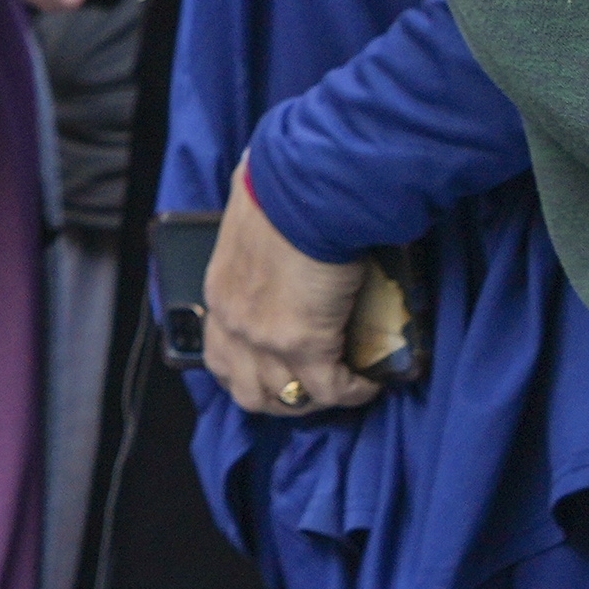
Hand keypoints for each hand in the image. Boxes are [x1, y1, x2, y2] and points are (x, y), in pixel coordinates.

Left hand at [198, 187, 382, 416]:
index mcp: (220, 295)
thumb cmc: (283, 190)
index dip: (248, 374)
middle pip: (248, 391)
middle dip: (281, 400)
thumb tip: (285, 232)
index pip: (219, 356)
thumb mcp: (255, 224)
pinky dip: (351, 392)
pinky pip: (329, 388)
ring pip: (286, 398)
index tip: (274, 373)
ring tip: (343, 389)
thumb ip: (262, 243)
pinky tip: (369, 384)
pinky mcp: (302, 343)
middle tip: (311, 391)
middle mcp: (234, 324)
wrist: (304, 188)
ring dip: (316, 400)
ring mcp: (264, 339)